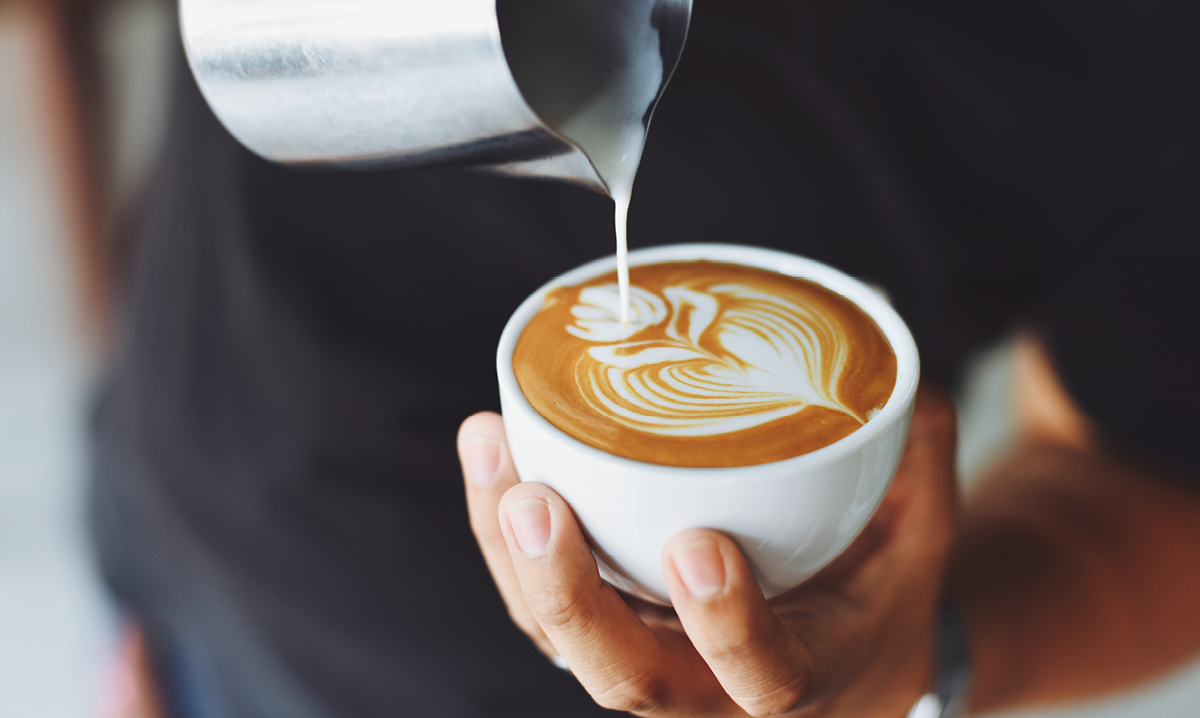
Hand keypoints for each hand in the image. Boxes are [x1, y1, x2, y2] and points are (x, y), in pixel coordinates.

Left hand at [458, 387, 957, 716]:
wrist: (840, 664)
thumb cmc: (877, 594)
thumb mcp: (920, 530)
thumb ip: (911, 444)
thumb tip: (883, 323)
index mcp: (804, 678)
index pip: (765, 678)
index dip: (728, 627)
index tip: (700, 546)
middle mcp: (711, 693)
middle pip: (625, 677)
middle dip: (569, 595)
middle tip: (537, 501)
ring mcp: (647, 664)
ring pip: (559, 638)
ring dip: (510, 552)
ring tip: (490, 445)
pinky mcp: (606, 631)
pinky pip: (538, 603)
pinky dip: (503, 534)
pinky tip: (491, 449)